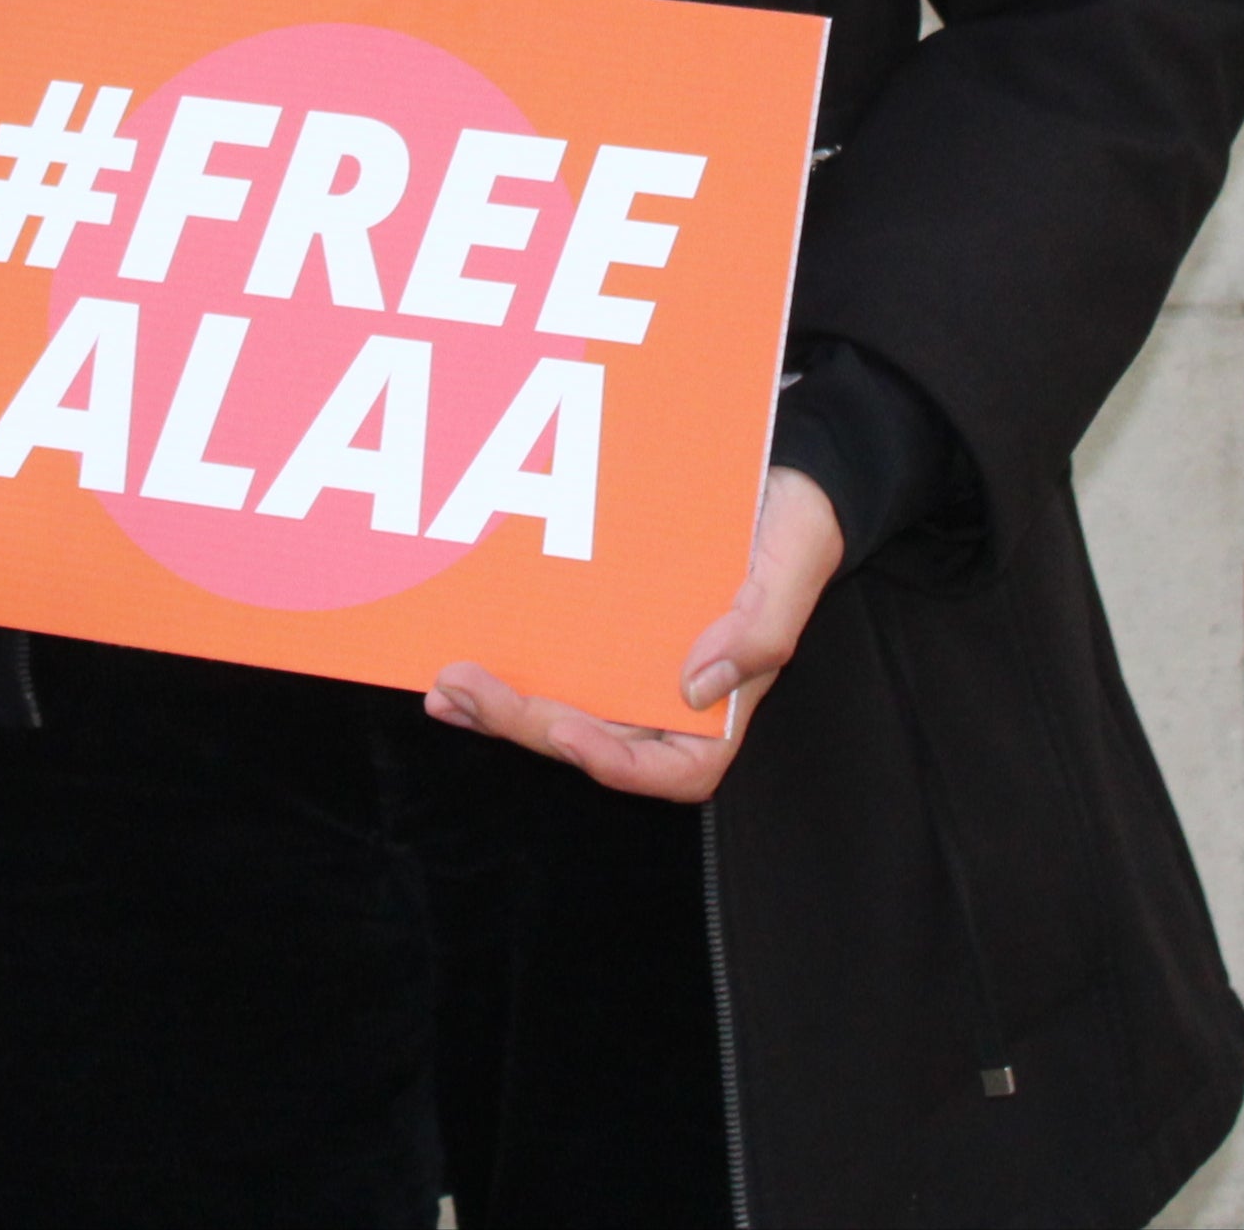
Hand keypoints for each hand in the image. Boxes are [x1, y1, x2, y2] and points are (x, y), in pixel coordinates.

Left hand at [423, 463, 844, 800]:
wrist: (779, 473)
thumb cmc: (797, 523)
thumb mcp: (793, 565)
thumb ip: (761, 630)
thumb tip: (697, 686)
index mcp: (724, 698)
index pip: (680, 769)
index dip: (620, 764)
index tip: (569, 731)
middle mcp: (671, 693)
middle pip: (598, 739)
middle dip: (527, 725)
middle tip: (464, 689)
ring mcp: (632, 665)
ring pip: (564, 711)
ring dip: (501, 711)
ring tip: (446, 689)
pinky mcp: (603, 629)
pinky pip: (553, 663)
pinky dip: (505, 670)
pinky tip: (456, 658)